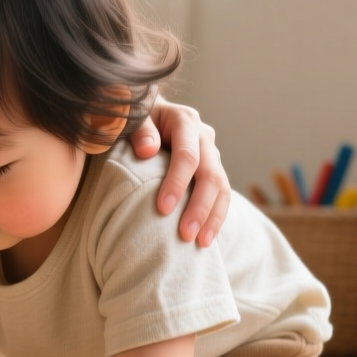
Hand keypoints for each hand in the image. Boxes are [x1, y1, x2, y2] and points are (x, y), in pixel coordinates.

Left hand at [129, 98, 229, 247]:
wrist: (148, 113)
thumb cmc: (135, 119)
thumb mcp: (133, 118)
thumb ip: (139, 130)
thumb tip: (148, 150)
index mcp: (185, 120)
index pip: (187, 155)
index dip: (177, 182)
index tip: (163, 208)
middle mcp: (204, 136)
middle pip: (211, 175)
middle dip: (200, 207)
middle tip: (186, 234)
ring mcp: (211, 153)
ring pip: (222, 187)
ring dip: (213, 217)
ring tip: (201, 243)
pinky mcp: (212, 169)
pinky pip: (221, 195)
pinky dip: (216, 216)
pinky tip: (207, 238)